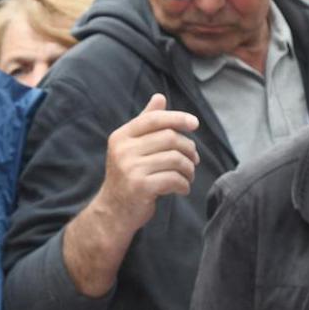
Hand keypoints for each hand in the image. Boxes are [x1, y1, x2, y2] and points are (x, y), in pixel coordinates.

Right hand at [92, 94, 200, 233]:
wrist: (113, 212)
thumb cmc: (127, 177)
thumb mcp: (132, 148)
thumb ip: (145, 123)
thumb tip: (159, 97)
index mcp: (121, 137)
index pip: (154, 119)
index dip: (177, 118)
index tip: (194, 124)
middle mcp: (123, 150)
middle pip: (169, 138)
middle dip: (188, 148)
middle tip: (194, 160)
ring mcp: (130, 168)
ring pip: (175, 159)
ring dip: (189, 169)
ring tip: (189, 176)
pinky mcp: (140, 187)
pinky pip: (173, 179)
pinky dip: (183, 185)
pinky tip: (182, 189)